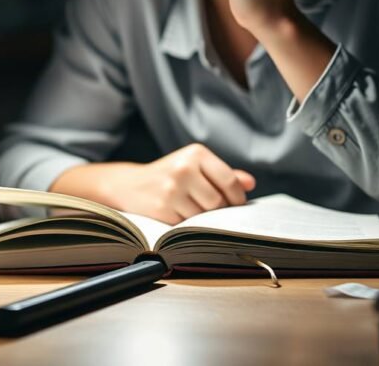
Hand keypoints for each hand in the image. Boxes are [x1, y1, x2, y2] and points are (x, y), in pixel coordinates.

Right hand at [51, 144, 255, 224]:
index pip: (230, 182)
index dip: (236, 198)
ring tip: (189, 210)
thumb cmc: (168, 177)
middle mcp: (184, 167)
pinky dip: (186, 224)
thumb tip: (250, 183)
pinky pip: (188, 224)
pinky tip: (176, 215)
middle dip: (219, 211)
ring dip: (201, 219)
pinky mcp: (163, 207)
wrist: (127, 185)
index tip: (233, 204)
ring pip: (204, 215)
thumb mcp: (194, 168)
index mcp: (196, 153)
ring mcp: (172, 188)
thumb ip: (223, 175)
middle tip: (208, 210)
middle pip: (219, 201)